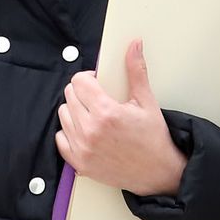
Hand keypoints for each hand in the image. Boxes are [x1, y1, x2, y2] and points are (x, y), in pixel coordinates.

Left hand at [55, 39, 184, 196]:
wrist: (159, 174)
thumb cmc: (154, 139)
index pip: (79, 81)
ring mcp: (82, 148)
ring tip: (93, 115)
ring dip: (75, 111)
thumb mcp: (147, 102)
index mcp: (106, 113)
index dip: (89, 78)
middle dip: (82, 92)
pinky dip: (70, 133)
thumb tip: (134, 45)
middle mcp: (90, 131)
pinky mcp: (79, 163)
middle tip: (98, 99)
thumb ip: (136, 71)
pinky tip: (86, 132)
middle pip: (69, 96)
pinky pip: (60, 138)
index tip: (98, 82)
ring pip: (63, 115)